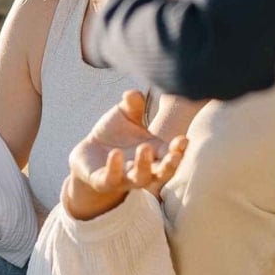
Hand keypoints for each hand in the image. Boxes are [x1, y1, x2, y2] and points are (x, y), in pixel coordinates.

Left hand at [63, 91, 187, 220]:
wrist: (90, 150)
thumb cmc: (115, 132)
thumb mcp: (124, 115)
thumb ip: (132, 104)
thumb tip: (134, 93)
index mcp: (154, 153)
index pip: (170, 154)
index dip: (179, 149)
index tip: (184, 140)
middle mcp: (143, 169)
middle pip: (162, 173)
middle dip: (169, 165)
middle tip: (175, 155)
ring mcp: (124, 178)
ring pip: (139, 178)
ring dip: (143, 166)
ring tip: (144, 147)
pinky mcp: (103, 181)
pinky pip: (111, 178)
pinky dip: (114, 168)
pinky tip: (115, 153)